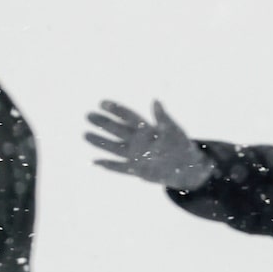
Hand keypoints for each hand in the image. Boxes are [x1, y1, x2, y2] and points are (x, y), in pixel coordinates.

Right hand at [85, 99, 211, 189]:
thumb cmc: (181, 144)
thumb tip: (156, 101)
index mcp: (146, 129)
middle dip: (103, 123)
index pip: (128, 117)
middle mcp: (137, 140)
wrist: (186, 167)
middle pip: (117, 130)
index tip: (102, 103)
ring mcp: (135, 155)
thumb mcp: (174, 129)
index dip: (116, 110)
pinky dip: (108, 165)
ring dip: (100, 142)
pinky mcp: (136, 169)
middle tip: (88, 115)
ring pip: (114, 147)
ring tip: (85, 134)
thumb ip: (163, 117)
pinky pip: (120, 168)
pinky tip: (95, 161)